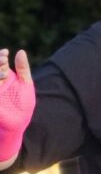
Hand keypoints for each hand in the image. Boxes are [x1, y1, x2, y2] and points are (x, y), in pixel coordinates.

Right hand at [0, 49, 34, 164]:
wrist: (19, 122)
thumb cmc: (23, 103)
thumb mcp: (25, 84)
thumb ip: (22, 68)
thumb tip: (20, 51)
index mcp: (5, 76)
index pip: (0, 63)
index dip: (0, 57)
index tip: (5, 53)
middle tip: (3, 60)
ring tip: (4, 73)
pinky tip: (0, 80)